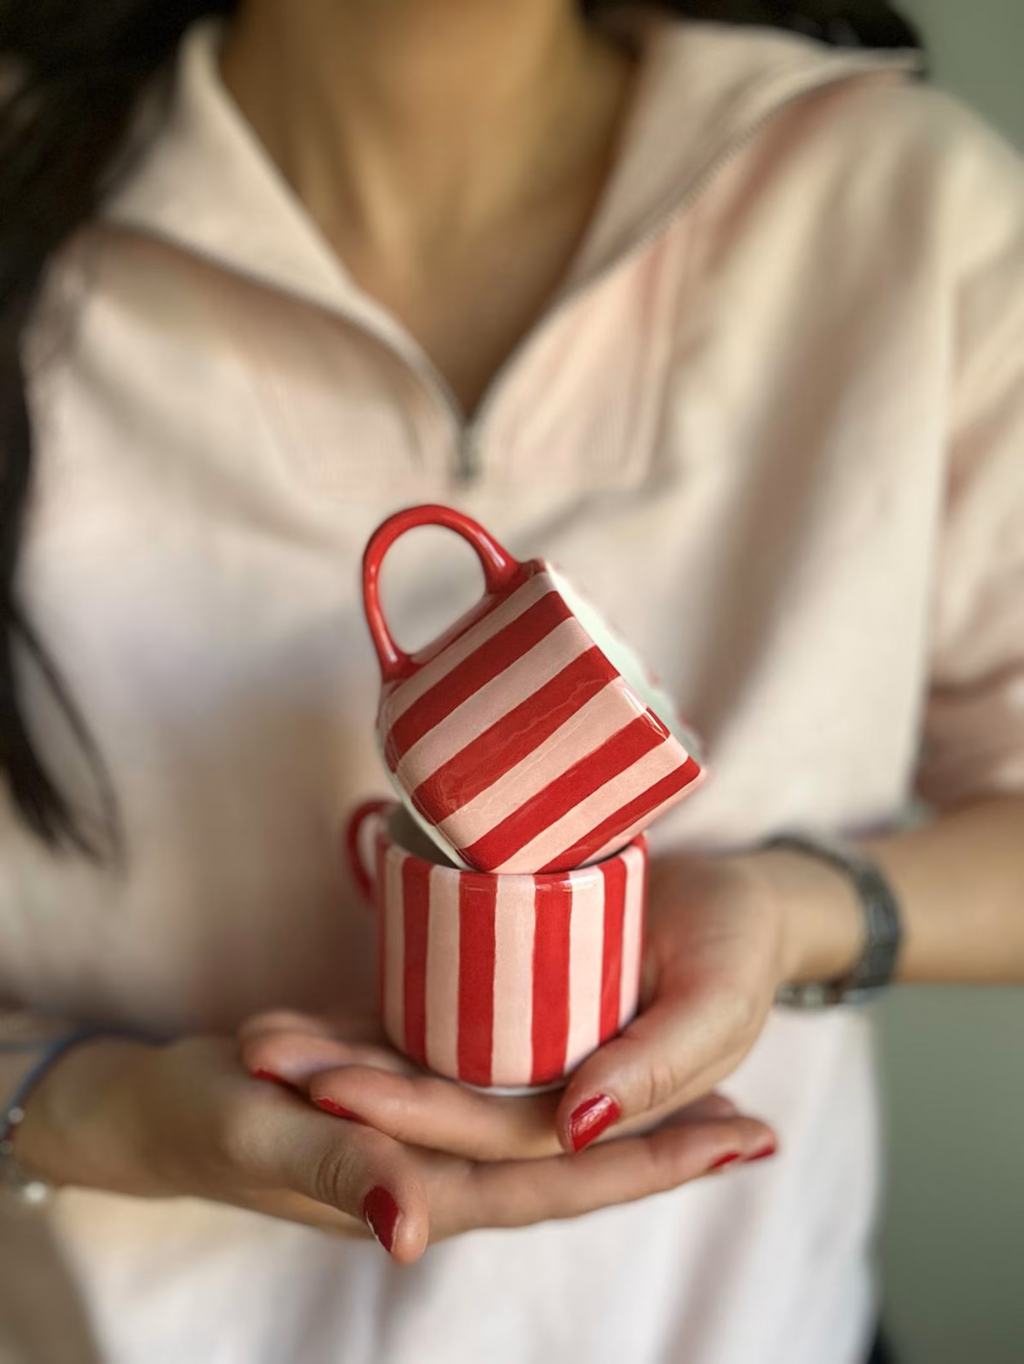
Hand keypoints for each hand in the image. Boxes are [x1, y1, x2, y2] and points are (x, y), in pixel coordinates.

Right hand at [14, 1025, 774, 1264]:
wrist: (152, 1105)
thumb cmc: (202, 1122)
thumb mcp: (260, 1135)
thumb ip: (337, 1176)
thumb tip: (412, 1228)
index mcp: (424, 1191)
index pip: (562, 1183)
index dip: (650, 1164)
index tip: (734, 1142)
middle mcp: (444, 1174)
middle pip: (578, 1165)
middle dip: (667, 1146)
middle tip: (755, 1122)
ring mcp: (432, 1141)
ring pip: (550, 1130)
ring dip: (625, 1116)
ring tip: (705, 1089)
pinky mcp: (414, 1102)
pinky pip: (502, 1093)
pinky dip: (559, 1079)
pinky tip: (595, 1051)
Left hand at [259, 848, 856, 1164]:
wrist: (736, 898)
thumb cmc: (739, 948)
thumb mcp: (720, 1002)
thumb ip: (660, 1065)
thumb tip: (581, 1126)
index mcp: (599, 1120)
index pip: (493, 1135)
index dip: (413, 1116)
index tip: (333, 1091)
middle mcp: (547, 1100)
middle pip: (437, 1105)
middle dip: (352, 1087)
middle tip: (269, 1057)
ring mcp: (522, 1056)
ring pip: (422, 1070)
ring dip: (345, 1059)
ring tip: (264, 1039)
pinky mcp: (506, 1007)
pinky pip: (431, 1022)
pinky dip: (369, 1024)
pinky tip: (305, 1016)